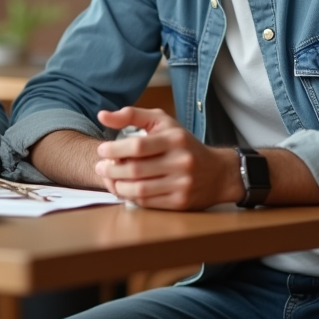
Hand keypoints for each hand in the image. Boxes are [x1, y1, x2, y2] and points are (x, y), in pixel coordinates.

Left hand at [94, 107, 239, 210]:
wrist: (218, 173)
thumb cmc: (182, 143)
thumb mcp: (162, 122)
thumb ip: (131, 115)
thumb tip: (102, 115)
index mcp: (175, 139)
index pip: (137, 145)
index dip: (114, 149)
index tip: (102, 150)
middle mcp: (180, 162)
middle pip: (135, 170)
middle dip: (111, 170)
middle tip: (100, 167)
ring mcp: (181, 184)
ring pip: (139, 189)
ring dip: (117, 186)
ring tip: (110, 180)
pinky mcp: (180, 202)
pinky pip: (148, 202)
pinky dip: (131, 197)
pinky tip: (124, 190)